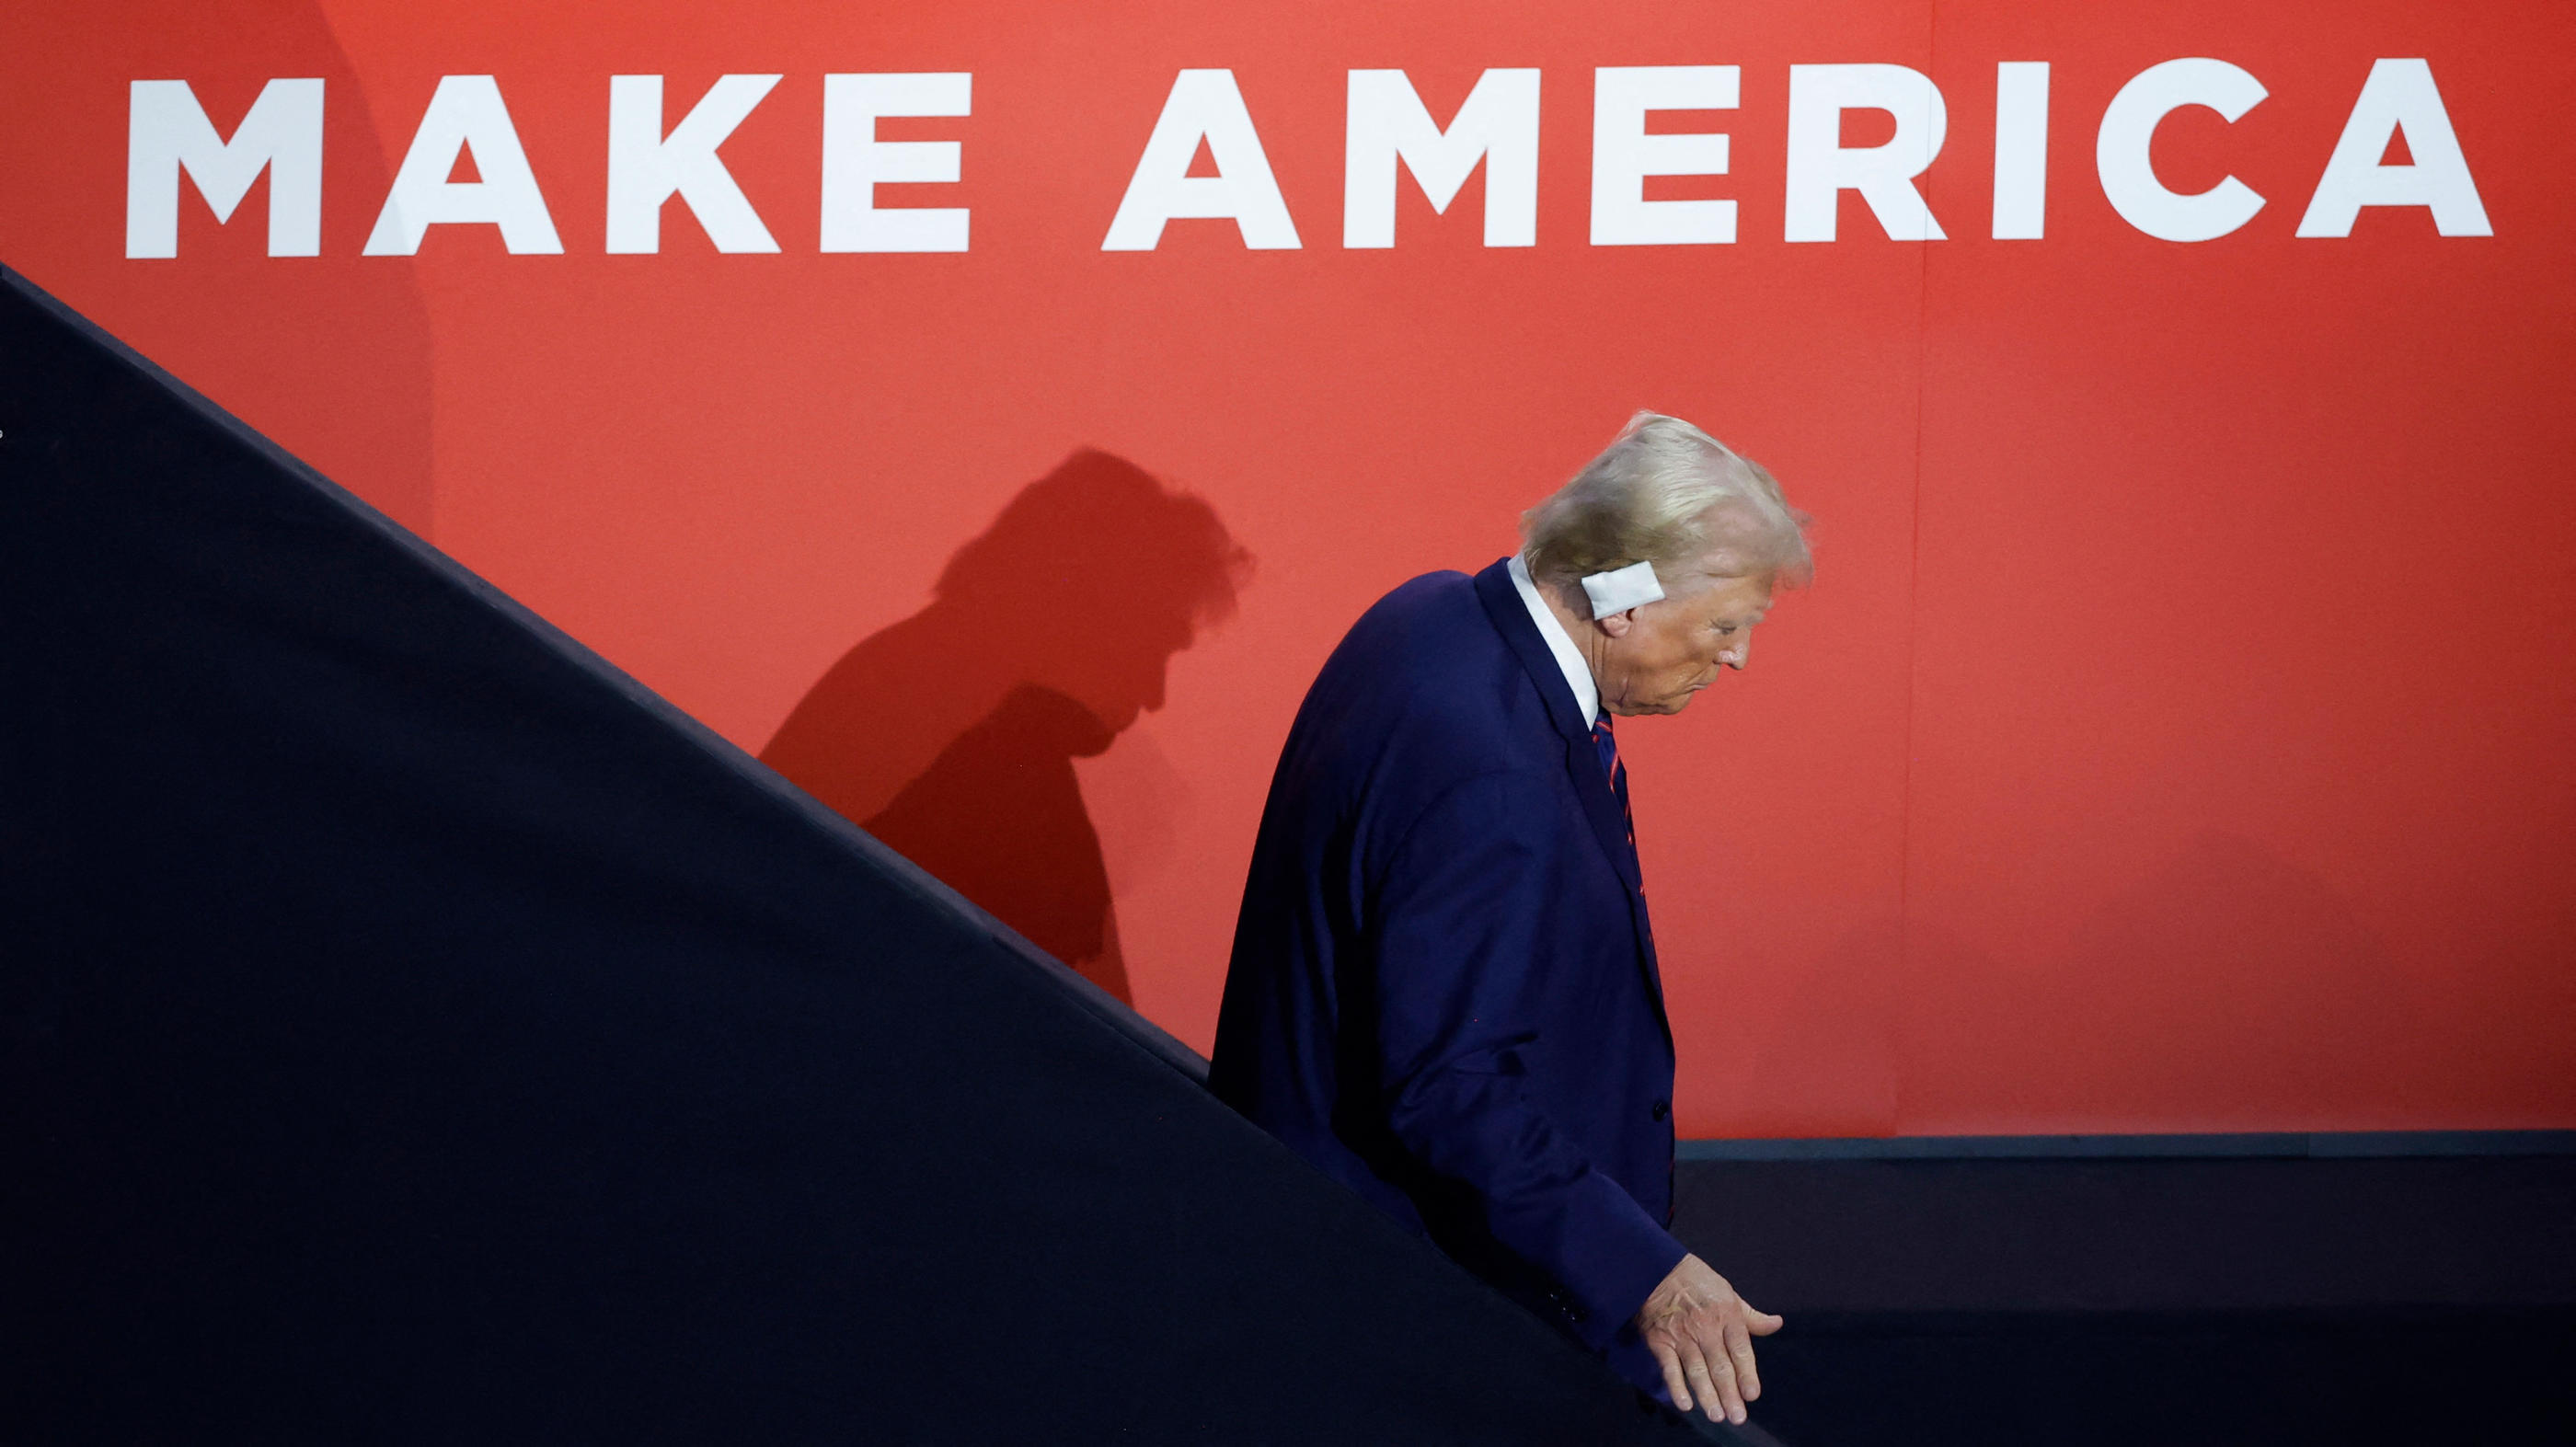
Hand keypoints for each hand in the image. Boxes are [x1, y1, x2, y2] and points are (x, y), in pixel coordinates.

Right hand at [1634, 1253, 1783, 1425]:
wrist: (1657, 1269)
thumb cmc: (1697, 1282)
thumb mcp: (1729, 1294)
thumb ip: (1751, 1316)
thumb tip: (1777, 1324)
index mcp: (1727, 1315)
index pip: (1740, 1349)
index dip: (1746, 1373)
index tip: (1752, 1394)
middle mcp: (1706, 1327)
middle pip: (1720, 1365)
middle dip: (1729, 1393)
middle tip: (1737, 1417)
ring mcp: (1682, 1336)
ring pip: (1697, 1370)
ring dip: (1707, 1395)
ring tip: (1717, 1415)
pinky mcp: (1660, 1342)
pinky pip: (1669, 1368)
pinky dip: (1676, 1386)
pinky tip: (1685, 1404)